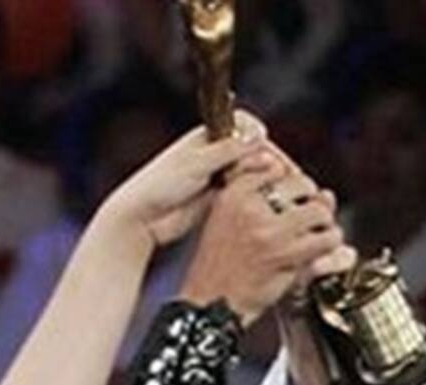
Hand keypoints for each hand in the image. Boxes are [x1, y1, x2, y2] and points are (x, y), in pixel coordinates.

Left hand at [97, 111, 277, 250]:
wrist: (141, 218)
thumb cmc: (160, 185)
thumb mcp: (195, 164)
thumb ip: (227, 150)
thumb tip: (259, 137)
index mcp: (207, 135)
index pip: (244, 125)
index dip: (259, 135)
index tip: (268, 150)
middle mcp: (214, 152)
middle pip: (252, 149)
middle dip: (268, 159)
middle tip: (283, 176)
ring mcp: (217, 175)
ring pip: (251, 172)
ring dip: (265, 179)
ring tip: (279, 192)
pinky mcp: (217, 198)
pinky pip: (244, 193)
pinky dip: (256, 196)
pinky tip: (267, 205)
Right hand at [179, 168, 351, 325]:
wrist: (211, 306)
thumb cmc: (219, 270)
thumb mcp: (224, 222)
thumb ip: (254, 198)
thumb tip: (299, 182)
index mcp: (232, 195)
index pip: (274, 167)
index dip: (291, 183)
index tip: (293, 199)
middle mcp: (250, 207)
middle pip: (301, 184)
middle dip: (312, 200)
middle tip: (312, 216)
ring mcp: (269, 230)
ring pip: (318, 211)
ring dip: (325, 224)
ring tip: (320, 234)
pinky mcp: (285, 254)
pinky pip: (324, 239)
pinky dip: (330, 245)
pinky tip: (322, 252)